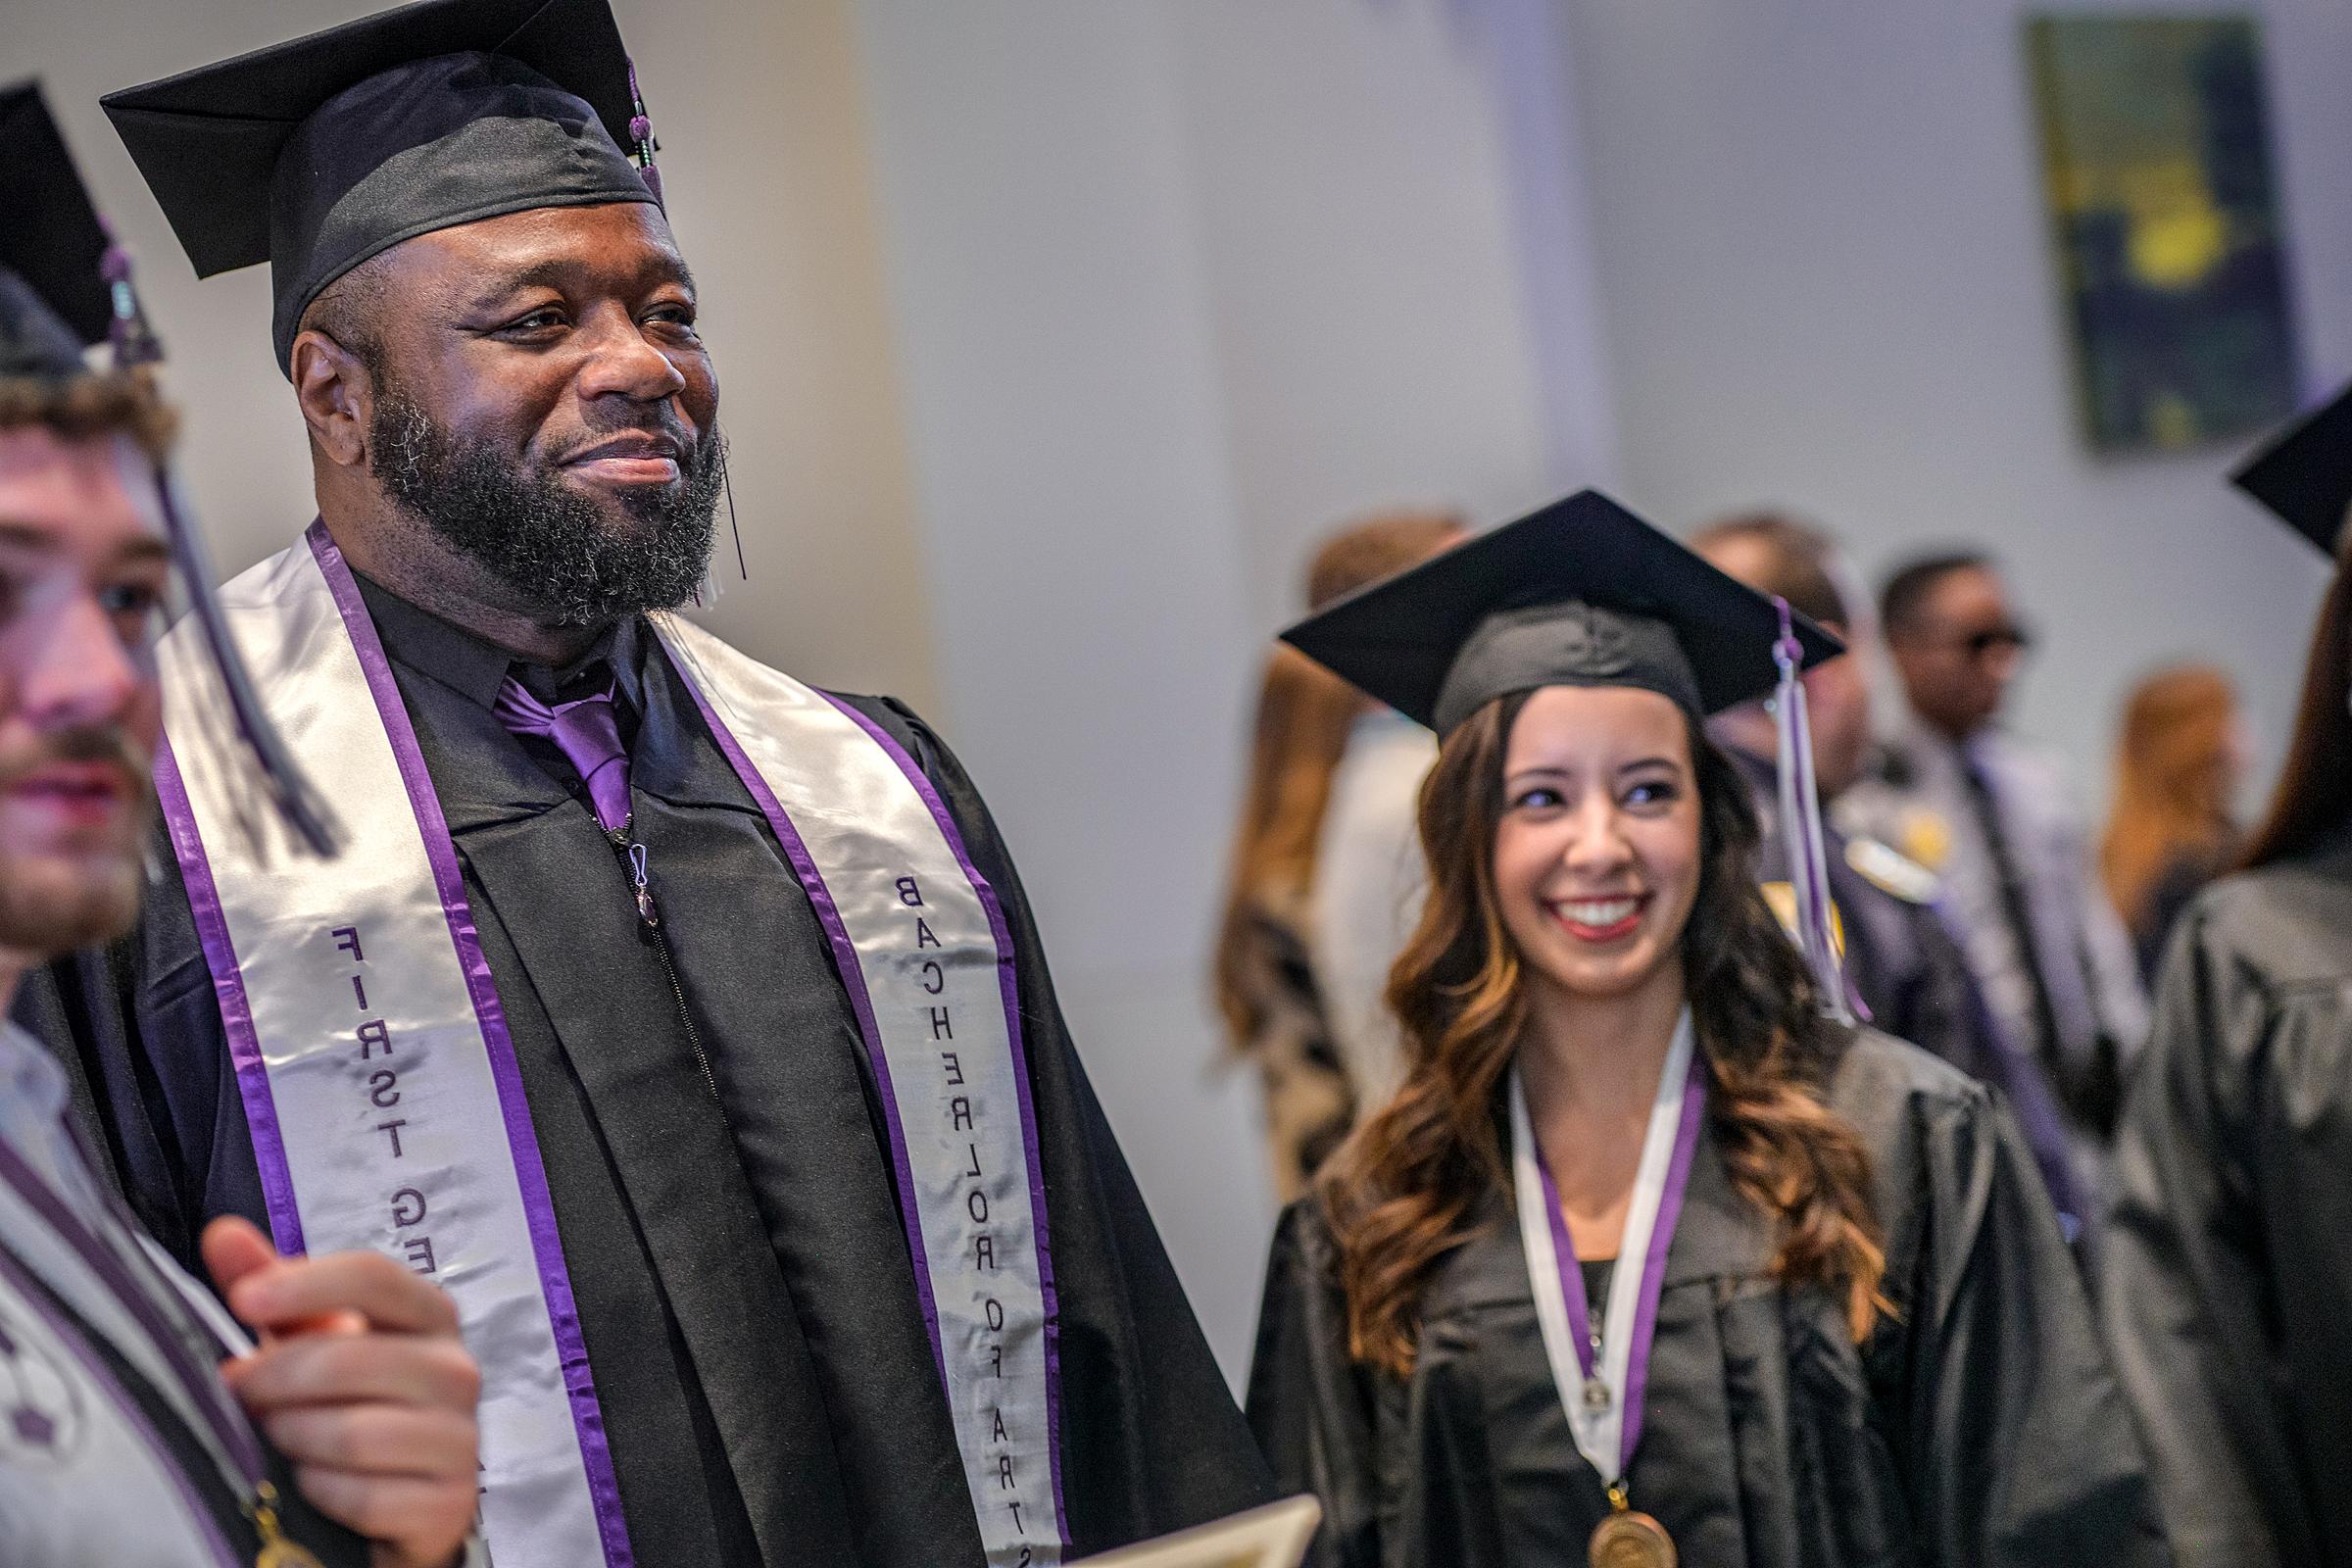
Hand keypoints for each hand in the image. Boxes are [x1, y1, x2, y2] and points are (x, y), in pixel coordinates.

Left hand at [204, 1217, 480, 1567]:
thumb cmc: (349, 1401)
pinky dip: (322, 1492)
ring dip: (294, 1438)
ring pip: (352, 1433)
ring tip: (279, 1437)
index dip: (305, 1284)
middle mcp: (457, 1370)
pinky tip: (313, 1484)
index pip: (375, 1277)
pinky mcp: (451, 1503)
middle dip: (276, 1380)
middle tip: (244, 1392)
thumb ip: (272, 1285)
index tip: (242, 1300)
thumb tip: (223, 1232)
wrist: (404, 1496)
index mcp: (430, 1315)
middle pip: (350, 1358)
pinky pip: (364, 1496)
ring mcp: (461, 1439)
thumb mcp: (311, 1339)